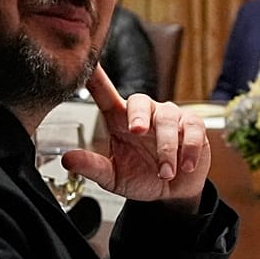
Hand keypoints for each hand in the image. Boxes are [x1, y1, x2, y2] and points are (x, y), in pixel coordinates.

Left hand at [63, 65, 209, 210]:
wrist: (172, 193)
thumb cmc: (141, 178)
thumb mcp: (113, 177)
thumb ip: (93, 167)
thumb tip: (67, 160)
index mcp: (120, 119)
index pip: (105, 94)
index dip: (97, 79)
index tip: (88, 65)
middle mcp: (145, 113)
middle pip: (140, 100)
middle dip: (138, 114)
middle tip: (137, 131)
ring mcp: (170, 117)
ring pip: (168, 119)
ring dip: (166, 148)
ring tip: (165, 173)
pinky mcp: (193, 125)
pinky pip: (193, 129)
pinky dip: (189, 149)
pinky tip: (185, 166)